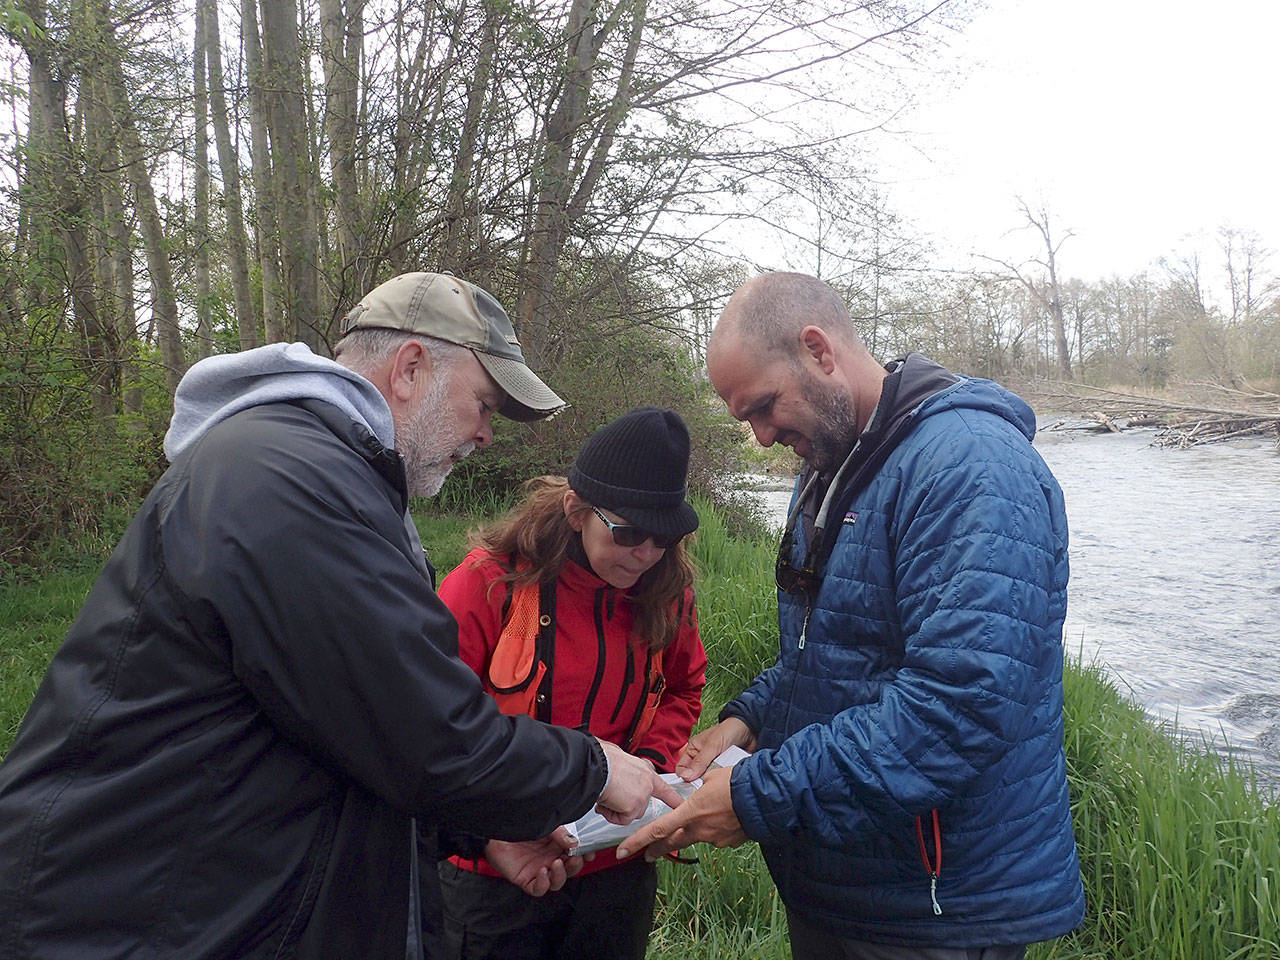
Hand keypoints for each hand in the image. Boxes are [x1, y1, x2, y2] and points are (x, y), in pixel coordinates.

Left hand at [484, 826, 583, 896]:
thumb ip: (560, 833)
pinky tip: (543, 871)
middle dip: (575, 865)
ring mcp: (538, 870)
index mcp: (556, 844)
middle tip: (575, 857)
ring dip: (561, 875)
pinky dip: (544, 883)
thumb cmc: (519, 823)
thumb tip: (575, 843)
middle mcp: (549, 858)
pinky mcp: (525, 879)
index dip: (585, 855)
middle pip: (570, 869)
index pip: (575, 853)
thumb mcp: (545, 824)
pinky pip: (539, 889)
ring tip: (556, 863)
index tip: (590, 852)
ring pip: (557, 882)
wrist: (495, 828)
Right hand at [595, 739, 684, 824]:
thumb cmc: (603, 758)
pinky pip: (621, 819)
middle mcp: (648, 783)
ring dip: (616, 809)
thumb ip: (624, 768)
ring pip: (630, 814)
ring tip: (607, 795)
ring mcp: (642, 796)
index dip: (672, 798)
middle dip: (625, 805)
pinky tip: (606, 801)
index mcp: (645, 770)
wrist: (596, 764)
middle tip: (613, 796)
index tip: (681, 804)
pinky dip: (611, 814)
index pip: (663, 788)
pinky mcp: (633, 808)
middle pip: (640, 805)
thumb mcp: (619, 758)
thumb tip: (615, 765)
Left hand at [615, 767, 746, 861]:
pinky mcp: (730, 841)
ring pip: (698, 836)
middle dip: (658, 849)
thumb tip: (698, 790)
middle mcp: (700, 829)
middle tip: (648, 855)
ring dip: (696, 829)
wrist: (766, 797)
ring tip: (709, 813)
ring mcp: (715, 838)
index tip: (624, 850)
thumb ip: (698, 786)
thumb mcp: (711, 776)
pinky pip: (717, 835)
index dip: (639, 840)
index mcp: (691, 812)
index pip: (659, 829)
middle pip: (673, 842)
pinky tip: (727, 816)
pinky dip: (716, 827)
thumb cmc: (737, 782)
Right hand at [675, 718, 755, 781]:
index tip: (691, 784)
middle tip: (706, 786)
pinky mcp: (723, 772)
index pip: (681, 768)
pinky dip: (721, 782)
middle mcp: (701, 760)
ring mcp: (712, 766)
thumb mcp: (713, 745)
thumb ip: (700, 761)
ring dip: (712, 782)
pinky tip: (726, 782)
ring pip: (707, 781)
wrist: (751, 730)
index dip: (684, 777)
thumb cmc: (730, 730)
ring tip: (718, 782)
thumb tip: (686, 777)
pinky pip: (719, 781)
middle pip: (694, 778)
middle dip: (699, 782)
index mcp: (693, 750)